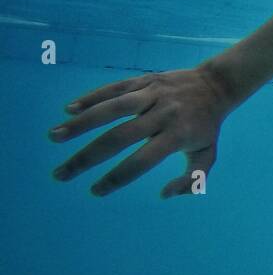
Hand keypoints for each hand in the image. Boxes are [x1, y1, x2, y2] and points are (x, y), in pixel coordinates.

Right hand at [48, 66, 231, 198]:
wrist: (215, 84)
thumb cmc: (207, 126)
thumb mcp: (208, 154)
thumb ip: (192, 178)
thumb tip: (164, 194)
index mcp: (178, 135)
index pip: (142, 160)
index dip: (118, 177)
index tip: (95, 191)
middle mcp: (163, 114)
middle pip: (119, 137)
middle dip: (87, 157)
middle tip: (61, 174)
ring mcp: (152, 94)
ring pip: (112, 108)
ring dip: (81, 123)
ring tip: (54, 137)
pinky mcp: (144, 79)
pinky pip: (115, 88)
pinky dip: (92, 98)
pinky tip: (68, 110)